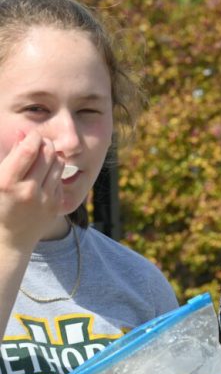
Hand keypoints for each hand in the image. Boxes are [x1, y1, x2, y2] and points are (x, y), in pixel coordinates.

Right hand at [0, 130, 62, 251]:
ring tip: (43, 157)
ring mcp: (44, 199)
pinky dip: (54, 172)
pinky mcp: (56, 205)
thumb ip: (10, 156)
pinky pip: (60, 180)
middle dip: (45, 144)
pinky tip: (44, 175)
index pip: (28, 151)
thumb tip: (22, 133)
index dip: (33, 138)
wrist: (11, 239)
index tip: (32, 135)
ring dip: (53, 156)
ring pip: (58, 165)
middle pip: (47, 155)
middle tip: (40, 143)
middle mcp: (28, 191)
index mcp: (7, 183)